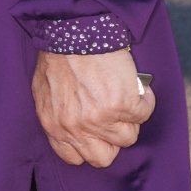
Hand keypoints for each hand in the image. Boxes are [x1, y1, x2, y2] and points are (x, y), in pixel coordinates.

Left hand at [33, 48, 154, 167]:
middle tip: (112, 119)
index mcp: (54, 125)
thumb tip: (75, 129)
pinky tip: (134, 87)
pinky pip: (144, 114)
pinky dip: (144, 100)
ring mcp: (100, 119)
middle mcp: (76, 127)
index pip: (75, 158)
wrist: (74, 32)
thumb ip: (58, 116)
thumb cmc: (59, 58)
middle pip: (103, 158)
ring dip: (129, 118)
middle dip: (110, 140)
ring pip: (128, 137)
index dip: (89, 146)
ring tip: (122, 97)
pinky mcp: (123, 106)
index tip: (95, 134)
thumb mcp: (46, 92)